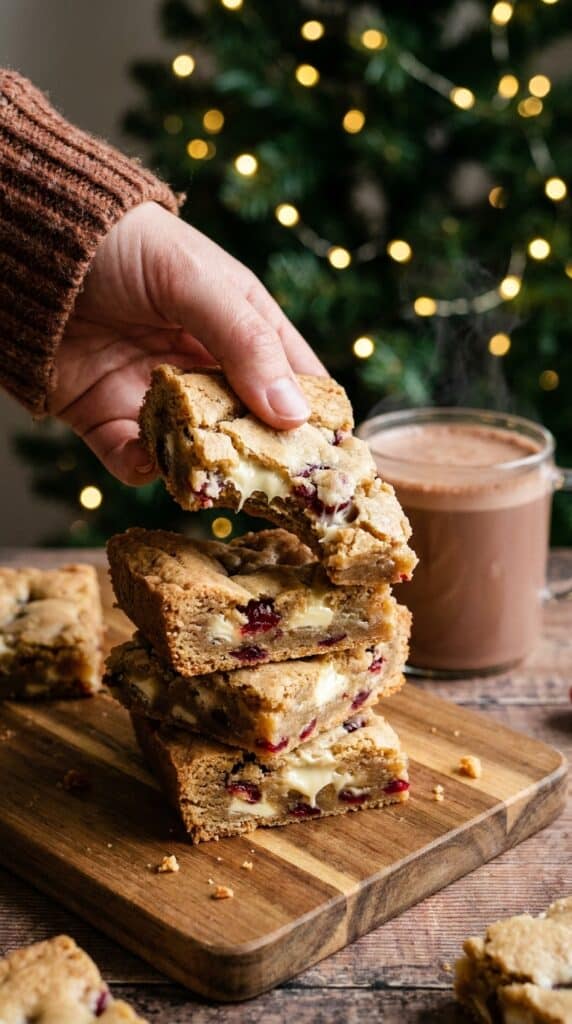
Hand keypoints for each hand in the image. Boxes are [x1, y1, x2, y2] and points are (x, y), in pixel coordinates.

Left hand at [50, 201, 325, 484]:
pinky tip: (147, 459)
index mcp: (242, 327)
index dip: (317, 418)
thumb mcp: (196, 280)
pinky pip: (133, 458)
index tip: (334, 459)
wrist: (30, 243)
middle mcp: (205, 368)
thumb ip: (245, 342)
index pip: (296, 380)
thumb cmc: (126, 244)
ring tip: (205, 475)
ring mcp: (158, 397)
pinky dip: (142, 466)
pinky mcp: (108, 419)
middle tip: (275, 487)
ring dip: (200, 467)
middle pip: (249, 428)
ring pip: (194, 452)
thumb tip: (295, 414)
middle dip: (261, 458)